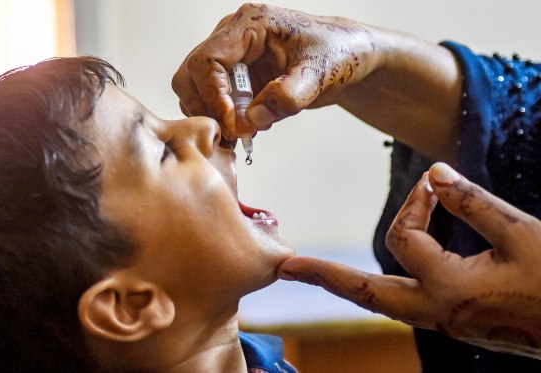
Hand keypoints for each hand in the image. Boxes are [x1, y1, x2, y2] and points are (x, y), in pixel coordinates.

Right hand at [172, 3, 381, 139]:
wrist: (348, 58)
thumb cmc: (338, 54)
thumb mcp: (318, 75)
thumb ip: (286, 97)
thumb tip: (251, 120)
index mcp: (250, 24)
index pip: (207, 59)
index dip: (212, 95)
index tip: (232, 124)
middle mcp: (234, 36)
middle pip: (191, 73)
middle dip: (206, 106)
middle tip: (231, 133)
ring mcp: (234, 57)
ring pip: (198, 89)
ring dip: (215, 115)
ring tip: (244, 133)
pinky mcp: (239, 76)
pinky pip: (217, 100)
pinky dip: (226, 118)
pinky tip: (251, 127)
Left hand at [278, 162, 540, 358]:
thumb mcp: (520, 234)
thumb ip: (471, 203)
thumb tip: (435, 173)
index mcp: (448, 288)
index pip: (405, 234)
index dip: (415, 201)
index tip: (434, 181)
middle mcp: (436, 311)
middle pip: (365, 294)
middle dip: (325, 276)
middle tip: (288, 268)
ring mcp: (443, 322)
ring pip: (383, 301)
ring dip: (351, 282)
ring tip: (320, 271)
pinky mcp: (455, 321)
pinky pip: (407, 302)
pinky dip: (386, 284)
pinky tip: (380, 275)